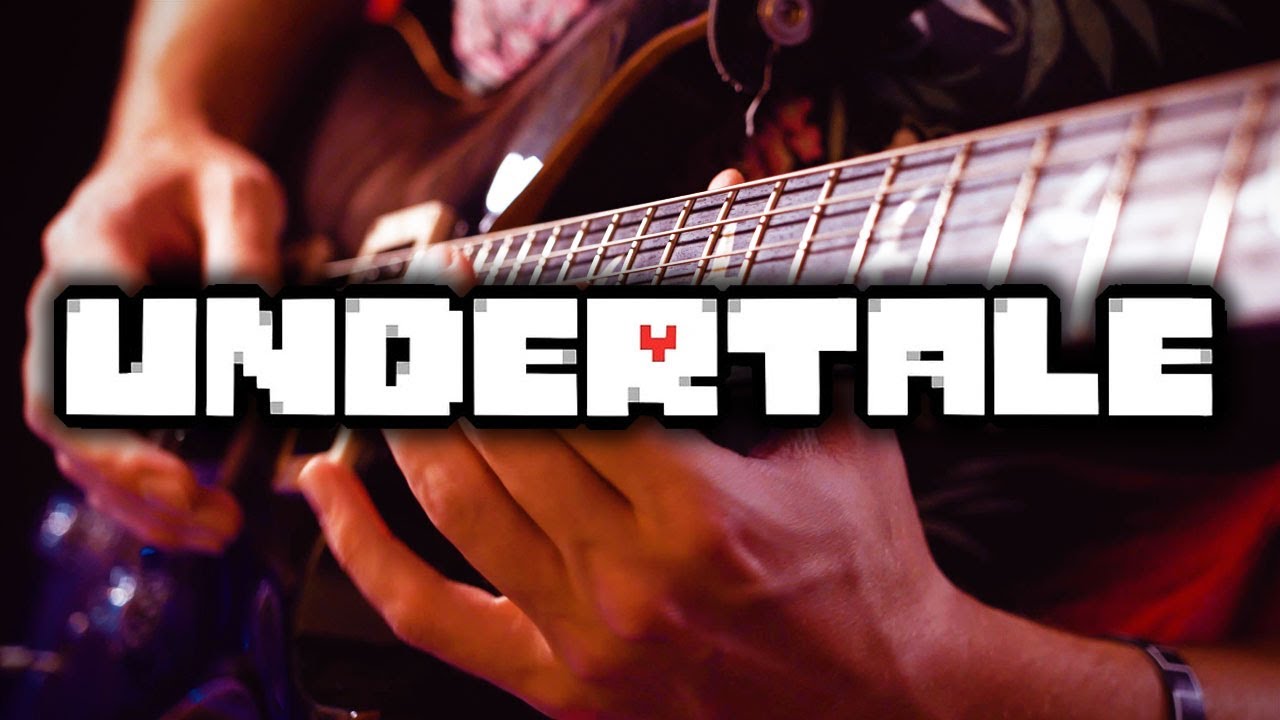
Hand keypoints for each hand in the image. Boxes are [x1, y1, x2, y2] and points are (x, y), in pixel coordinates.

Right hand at [24, 123, 285, 552]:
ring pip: (80, 445)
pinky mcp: (103, 372)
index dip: (117, 427)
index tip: (179, 471)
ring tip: (219, 530)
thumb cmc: (203, 175)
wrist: (171, 166)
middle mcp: (65, 308)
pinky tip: (197, 513)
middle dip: (134, 481)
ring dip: (141, 498)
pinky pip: (107, 441)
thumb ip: (246, 261)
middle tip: (213, 516)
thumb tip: (252, 345)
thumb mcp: (242, 195)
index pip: (80, 354)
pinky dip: (146, 485)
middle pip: (67, 418)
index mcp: (88, 252)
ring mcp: (76, 345)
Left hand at [297, 167, 964, 714]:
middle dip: (450, 350)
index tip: (470, 274)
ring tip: (390, 361)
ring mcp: (585, 635)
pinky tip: (324, 488)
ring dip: (410, 420)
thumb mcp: (841, 436)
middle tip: (419, 294)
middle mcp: (630, 572)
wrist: (885, 706)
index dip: (507, 316)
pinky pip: (429, 616)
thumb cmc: (868, 568)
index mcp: (701, 504)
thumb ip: (775, 323)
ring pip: (458, 506)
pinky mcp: (559, 683)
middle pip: (502, 434)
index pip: (570, 381)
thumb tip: (737, 197)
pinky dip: (361, 550)